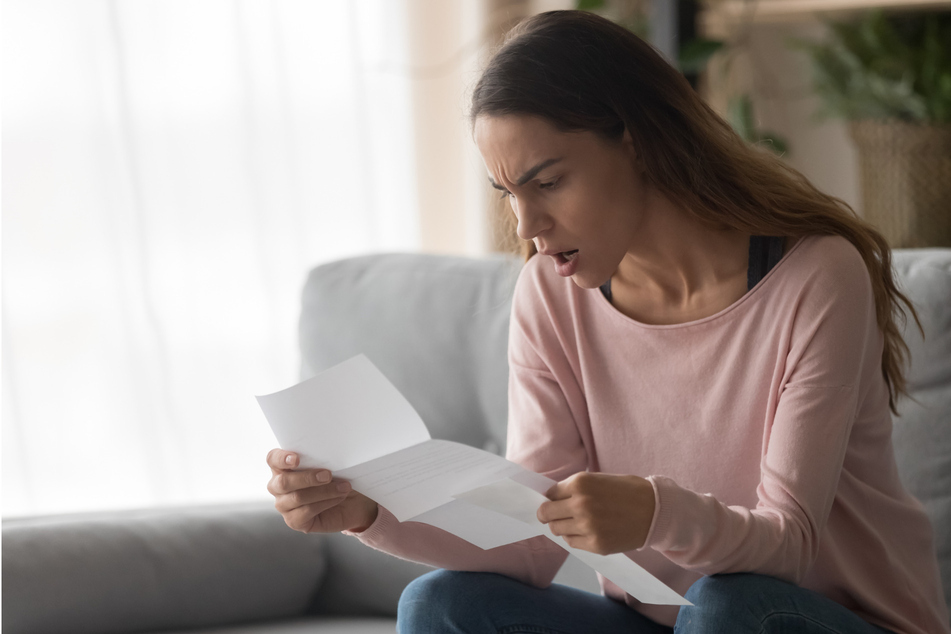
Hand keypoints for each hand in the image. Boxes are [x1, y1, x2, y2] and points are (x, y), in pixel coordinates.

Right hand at [266, 449, 378, 533]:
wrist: (351, 501)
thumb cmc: (336, 479)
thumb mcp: (330, 465)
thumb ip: (321, 460)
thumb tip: (327, 456)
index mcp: (283, 467)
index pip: (273, 459)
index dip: (281, 458)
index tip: (297, 459)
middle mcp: (278, 487)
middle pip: (283, 482)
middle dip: (307, 478)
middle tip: (328, 475)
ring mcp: (284, 505)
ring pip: (297, 497)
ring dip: (324, 491)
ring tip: (343, 487)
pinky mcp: (294, 521)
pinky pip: (306, 512)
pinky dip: (326, 503)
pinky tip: (338, 498)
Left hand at [536, 472, 654, 554]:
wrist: (655, 510)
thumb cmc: (626, 491)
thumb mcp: (597, 479)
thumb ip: (574, 488)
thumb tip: (549, 499)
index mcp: (580, 483)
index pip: (549, 494)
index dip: (552, 498)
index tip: (557, 501)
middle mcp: (580, 504)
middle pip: (546, 514)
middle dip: (549, 514)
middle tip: (558, 514)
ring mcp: (588, 526)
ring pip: (557, 530)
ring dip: (563, 526)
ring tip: (578, 522)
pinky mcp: (596, 545)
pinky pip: (571, 543)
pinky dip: (575, 537)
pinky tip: (588, 530)